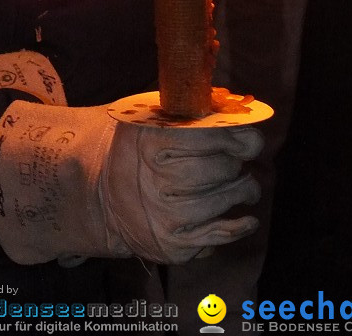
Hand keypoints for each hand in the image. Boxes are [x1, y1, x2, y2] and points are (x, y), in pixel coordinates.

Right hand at [0, 101, 261, 265]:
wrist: (102, 194)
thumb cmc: (136, 149)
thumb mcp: (150, 118)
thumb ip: (189, 110)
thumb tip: (236, 105)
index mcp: (155, 141)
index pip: (213, 137)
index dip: (239, 137)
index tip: (249, 140)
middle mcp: (161, 179)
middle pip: (223, 168)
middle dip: (237, 162)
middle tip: (238, 160)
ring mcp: (169, 215)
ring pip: (227, 199)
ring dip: (244, 189)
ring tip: (245, 185)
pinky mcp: (175, 245)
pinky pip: (221, 235)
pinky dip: (241, 225)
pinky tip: (247, 217)